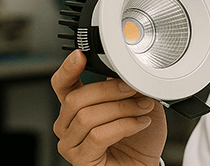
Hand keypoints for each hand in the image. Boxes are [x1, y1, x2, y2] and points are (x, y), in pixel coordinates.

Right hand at [51, 50, 167, 165]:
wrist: (146, 163)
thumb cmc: (139, 137)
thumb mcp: (137, 103)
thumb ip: (126, 86)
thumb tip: (124, 69)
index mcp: (77, 106)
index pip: (62, 85)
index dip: (67, 69)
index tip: (79, 55)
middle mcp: (68, 125)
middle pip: (77, 98)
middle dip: (109, 90)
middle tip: (133, 90)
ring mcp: (72, 144)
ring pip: (88, 117)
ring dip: (122, 109)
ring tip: (143, 109)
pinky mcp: (81, 160)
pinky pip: (99, 135)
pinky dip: (124, 126)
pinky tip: (139, 124)